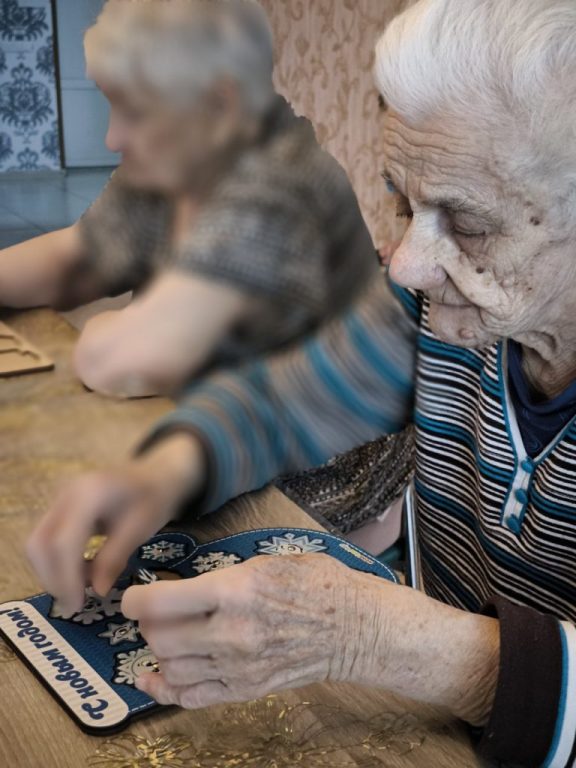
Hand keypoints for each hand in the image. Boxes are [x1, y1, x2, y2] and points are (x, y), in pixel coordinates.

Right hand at [27, 434, 204, 613]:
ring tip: (81, 588)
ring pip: (37, 544)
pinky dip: (56, 561)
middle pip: (40, 544)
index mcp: (88, 494)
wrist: (154, 474)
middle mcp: (65, 493)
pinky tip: (80, 572)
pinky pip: (45, 539)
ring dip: (52, 572)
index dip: (66, 578)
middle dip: (53, 578)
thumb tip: (97, 591)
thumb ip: (115, 558)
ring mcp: (58, 499)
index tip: (78, 605)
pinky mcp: (58, 508)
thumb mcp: (140, 529)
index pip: (62, 542)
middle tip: (75, 603)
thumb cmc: (153, 498)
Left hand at [121, 553, 381, 709]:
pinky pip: (193, 698)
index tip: (132, 597)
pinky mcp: (247, 690)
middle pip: (160, 639)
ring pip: (172, 670)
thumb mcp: (269, 561)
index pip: (162, 602)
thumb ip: (224, 576)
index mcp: (236, 591)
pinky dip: (167, 690)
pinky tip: (156, 678)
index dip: (135, 600)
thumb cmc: (317, 584)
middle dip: (148, 625)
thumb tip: (186, 585)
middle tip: (154, 613)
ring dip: (160, 653)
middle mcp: (232, 633)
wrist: (355, 627)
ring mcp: (240, 667)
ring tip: (167, 637)